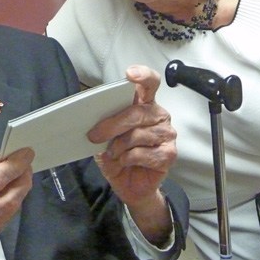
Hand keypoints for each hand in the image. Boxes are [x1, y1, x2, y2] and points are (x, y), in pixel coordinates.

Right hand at [0, 148, 33, 259]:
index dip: (13, 166)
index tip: (25, 153)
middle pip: (11, 198)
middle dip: (23, 177)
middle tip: (24, 163)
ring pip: (12, 208)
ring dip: (17, 188)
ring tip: (14, 174)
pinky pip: (5, 216)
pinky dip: (8, 200)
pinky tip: (3, 191)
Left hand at [87, 65, 176, 239]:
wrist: (128, 184)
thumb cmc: (118, 154)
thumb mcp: (104, 135)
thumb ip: (104, 121)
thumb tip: (90, 114)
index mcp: (144, 103)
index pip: (150, 83)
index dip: (142, 76)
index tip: (130, 74)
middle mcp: (158, 115)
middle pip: (137, 112)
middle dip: (112, 124)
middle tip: (94, 136)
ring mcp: (167, 134)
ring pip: (138, 134)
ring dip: (119, 146)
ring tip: (114, 153)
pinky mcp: (169, 154)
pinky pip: (143, 153)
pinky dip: (128, 159)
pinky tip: (125, 161)